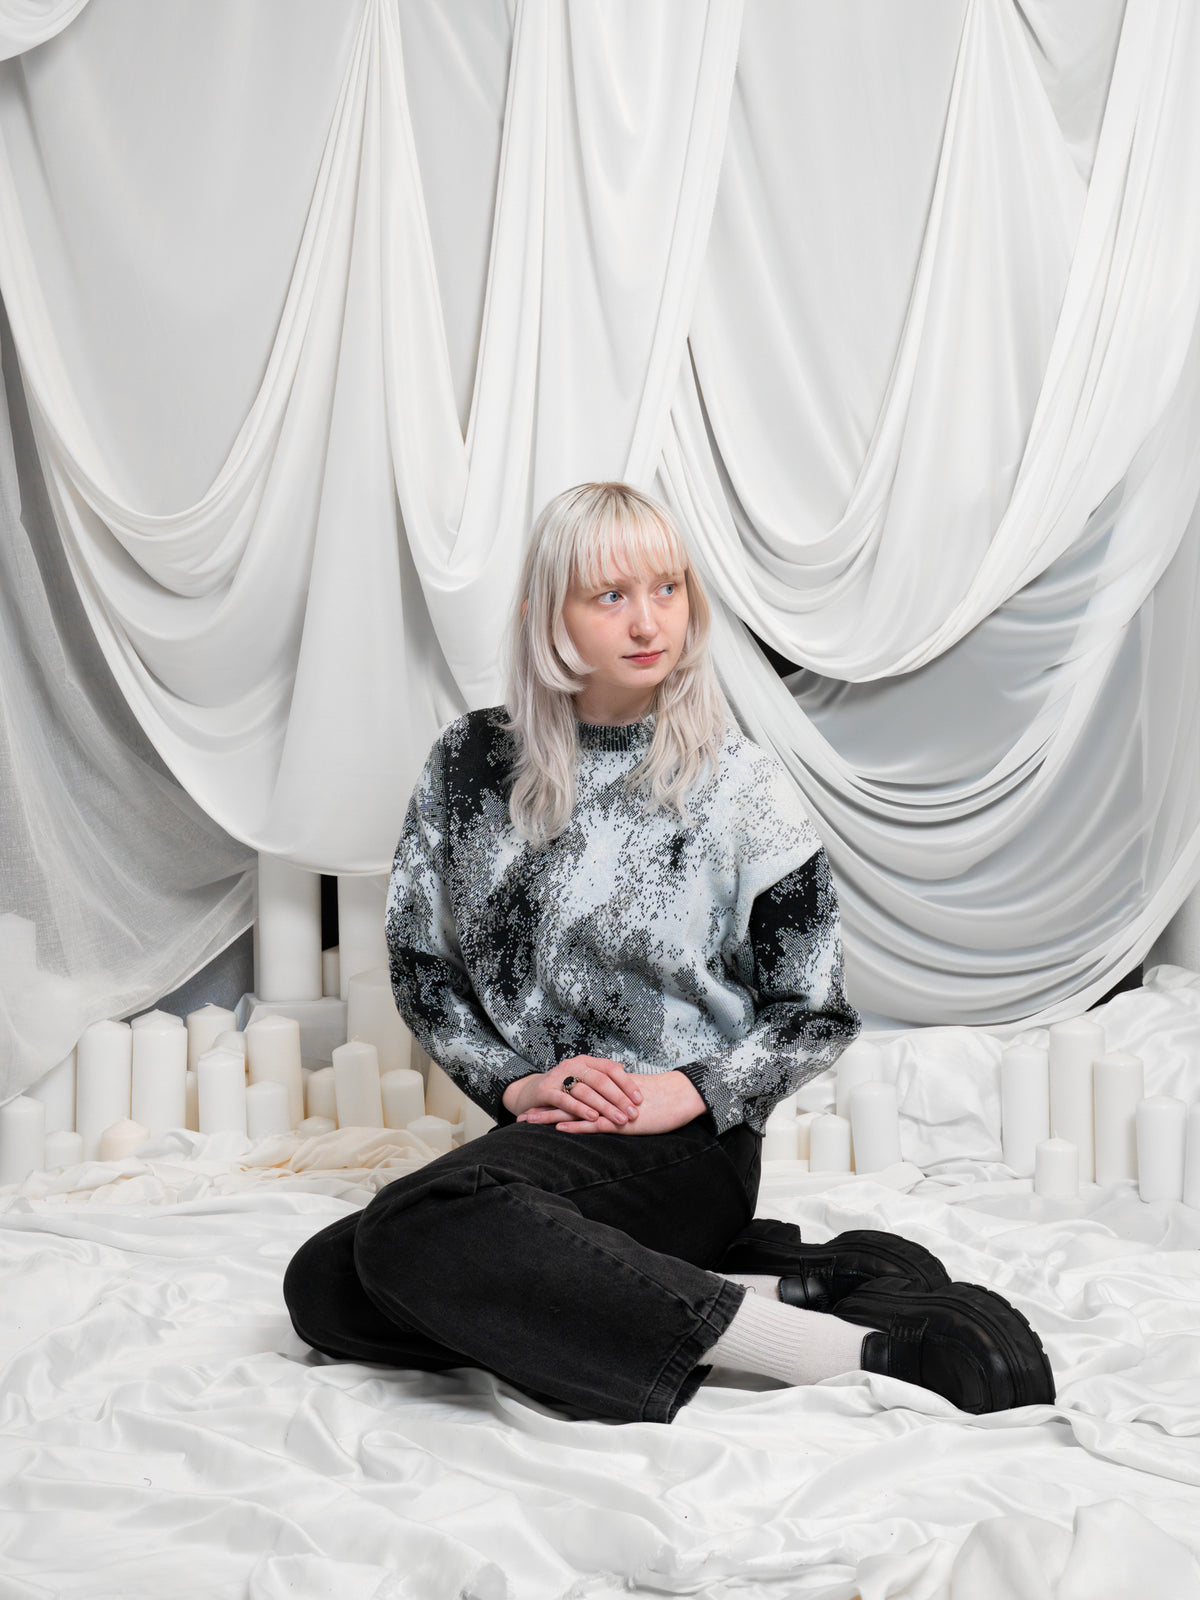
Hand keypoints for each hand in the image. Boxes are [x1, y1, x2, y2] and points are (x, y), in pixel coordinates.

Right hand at [503, 1056, 642, 1127]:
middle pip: (601, 1080)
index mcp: (586, 1061)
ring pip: (586, 1091)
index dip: (627, 1083)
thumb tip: (633, 1091)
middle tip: (633, 1114)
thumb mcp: (584, 1082)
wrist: (531, 1092)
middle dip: (619, 1098)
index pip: (611, 1068)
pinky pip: (566, 1100)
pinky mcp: (546, 1090)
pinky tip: (593, 1118)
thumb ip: (604, 1083)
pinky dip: (581, 1109)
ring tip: (619, 1119)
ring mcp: (558, 1076)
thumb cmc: (564, 1090)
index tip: (639, 1100)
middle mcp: (573, 1065)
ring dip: (604, 1107)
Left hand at [506, 1062, 704, 1135]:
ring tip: (528, 1121)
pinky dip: (576, 1125)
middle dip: (542, 1109)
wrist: (679, 1096)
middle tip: (520, 1116)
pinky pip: (595, 1123)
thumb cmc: (660, 1099)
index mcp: (603, 1093)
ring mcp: (610, 1109)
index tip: (533, 1106)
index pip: (572, 1094)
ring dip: (550, 1117)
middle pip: (566, 1102)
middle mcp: (603, 1098)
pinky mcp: (620, 1121)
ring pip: (574, 1112)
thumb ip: (615, 1102)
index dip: (552, 1101)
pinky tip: (560, 1128)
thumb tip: (604, 1107)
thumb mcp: (630, 1100)